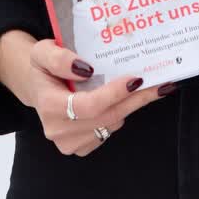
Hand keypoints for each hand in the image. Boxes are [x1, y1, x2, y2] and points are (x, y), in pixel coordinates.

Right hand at [0, 34, 172, 156]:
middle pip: (106, 117)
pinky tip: (123, 100)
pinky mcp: (79, 147)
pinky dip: (120, 115)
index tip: (136, 79)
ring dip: (131, 106)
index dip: (114, 94)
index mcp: (48, 105)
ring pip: (111, 125)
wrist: (37, 86)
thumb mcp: (43, 51)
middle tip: (161, 84)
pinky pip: (108, 132)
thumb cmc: (43, 67)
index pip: (88, 105)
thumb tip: (85, 68)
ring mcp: (68, 143)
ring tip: (148, 88)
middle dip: (136, 100)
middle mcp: (58, 130)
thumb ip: (59, 58)